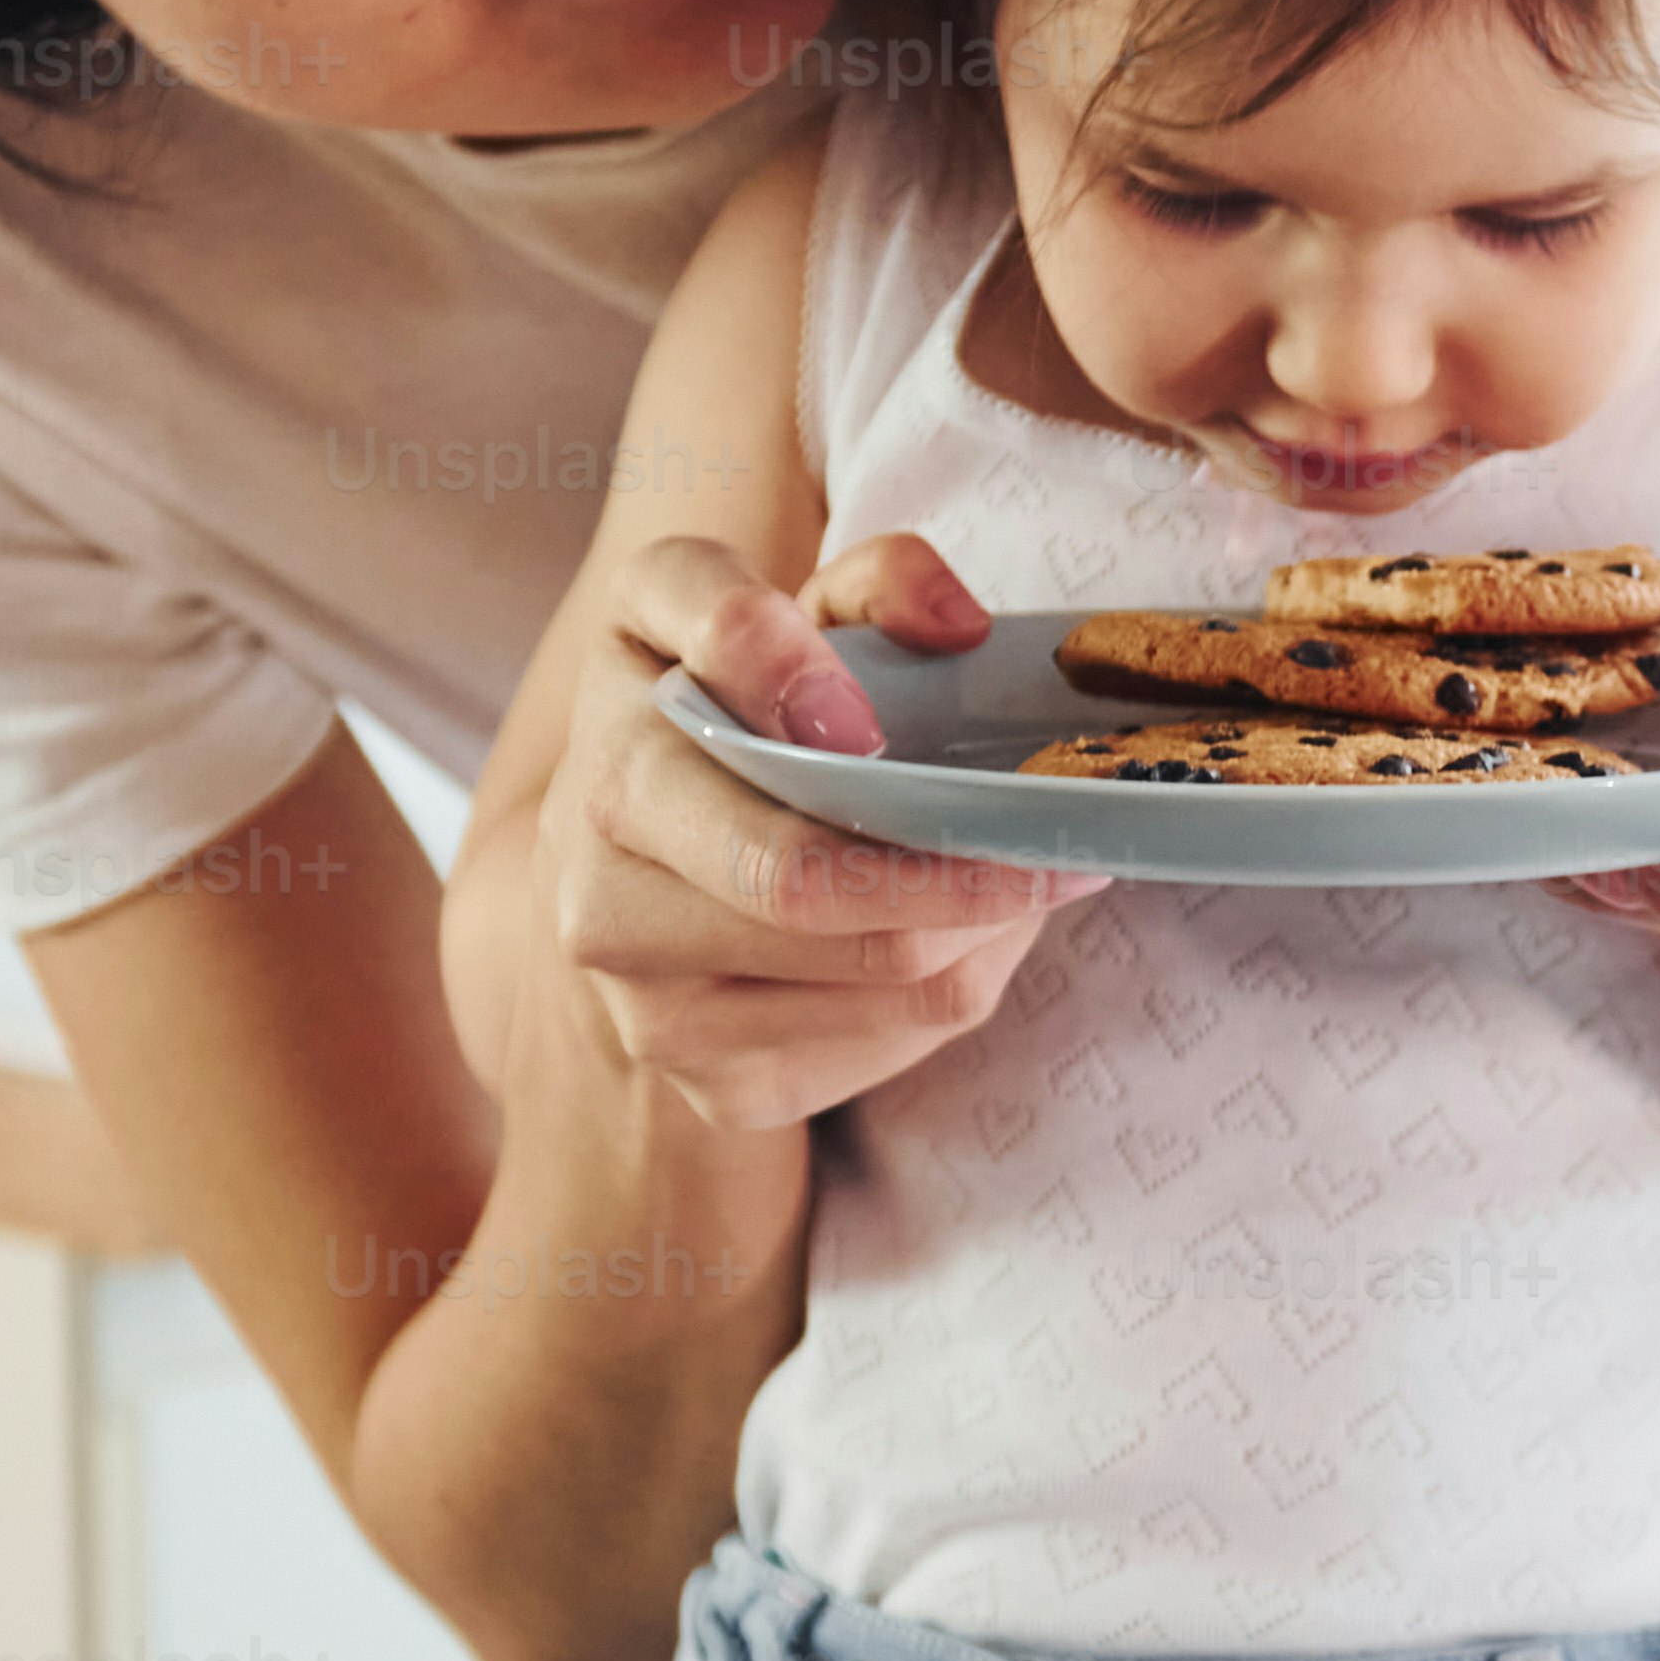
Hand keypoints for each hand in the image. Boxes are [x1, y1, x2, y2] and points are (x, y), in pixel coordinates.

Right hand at [538, 529, 1095, 1127]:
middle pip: (804, 876)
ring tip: (1019, 879)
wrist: (641, 891)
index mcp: (621, 701)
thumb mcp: (793, 625)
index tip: (882, 713)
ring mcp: (641, 986)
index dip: (802, 674)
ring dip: (984, 923)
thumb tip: (955, 627)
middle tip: (1064, 841)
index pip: (718, 651)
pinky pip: (889, 1042)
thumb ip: (875, 581)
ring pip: (878, 969)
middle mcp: (596, 852)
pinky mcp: (708, 1080)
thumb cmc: (746, 735)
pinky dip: (958, 983)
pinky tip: (959, 940)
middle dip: (964, 861)